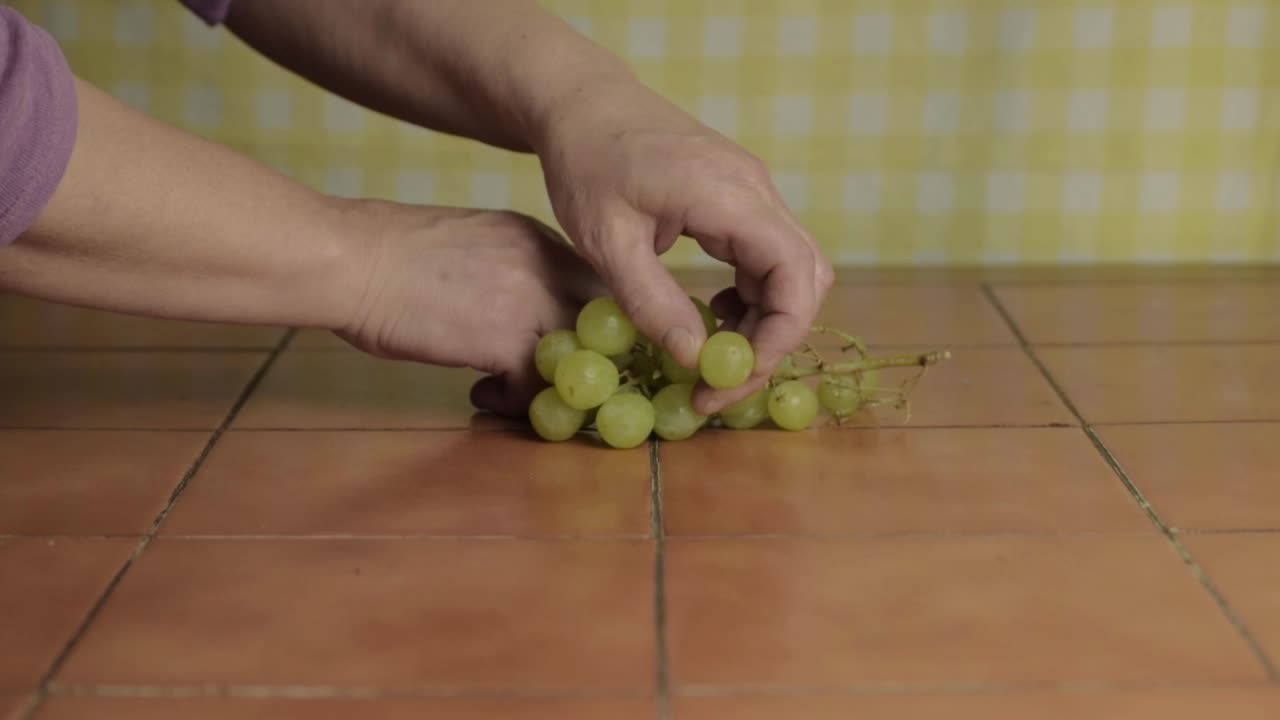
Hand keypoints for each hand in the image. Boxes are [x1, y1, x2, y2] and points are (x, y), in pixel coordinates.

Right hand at [336, 201, 604, 416]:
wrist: (355, 260)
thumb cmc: (390, 253)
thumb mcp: (473, 246)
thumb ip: (509, 273)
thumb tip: (516, 313)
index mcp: (537, 238)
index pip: (594, 284)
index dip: (589, 323)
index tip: (572, 349)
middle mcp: (546, 265)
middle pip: (606, 322)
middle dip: (592, 357)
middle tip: (561, 380)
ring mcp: (532, 302)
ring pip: (581, 360)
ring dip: (553, 385)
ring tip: (515, 392)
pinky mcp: (508, 340)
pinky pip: (538, 388)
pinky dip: (517, 403)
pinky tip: (482, 394)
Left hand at [535, 81, 833, 413]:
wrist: (582, 102)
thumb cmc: (586, 163)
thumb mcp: (607, 242)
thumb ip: (652, 302)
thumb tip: (695, 359)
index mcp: (729, 194)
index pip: (795, 273)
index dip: (779, 336)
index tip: (731, 378)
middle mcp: (756, 190)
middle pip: (806, 276)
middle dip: (774, 339)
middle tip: (723, 383)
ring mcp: (752, 191)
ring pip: (793, 268)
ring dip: (764, 320)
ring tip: (713, 356)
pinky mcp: (740, 198)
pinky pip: (769, 255)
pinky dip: (754, 295)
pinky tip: (714, 314)